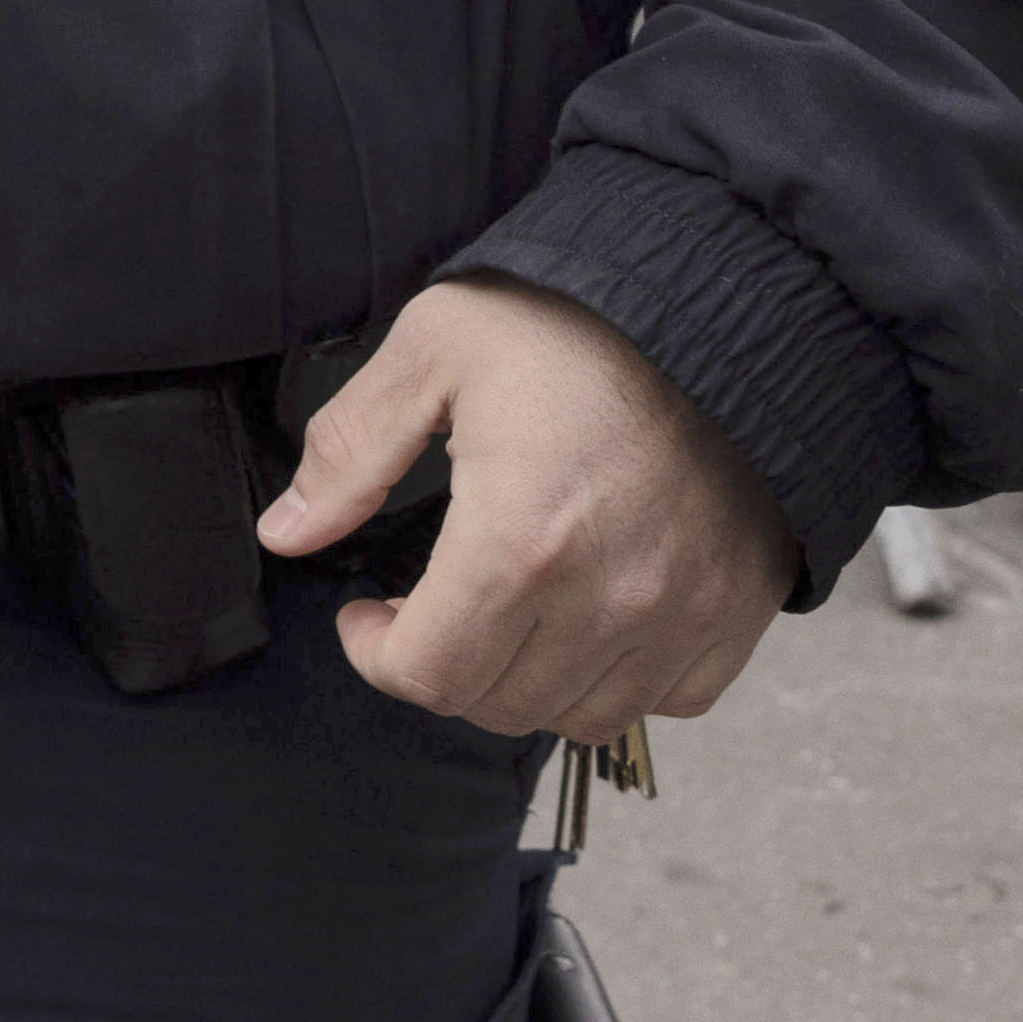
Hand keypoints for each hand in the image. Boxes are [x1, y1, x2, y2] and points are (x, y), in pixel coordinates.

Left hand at [256, 276, 789, 751]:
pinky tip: (589, 618)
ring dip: (522, 679)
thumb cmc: (579, 322)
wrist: (729, 306)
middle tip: (430, 606)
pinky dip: (616, 678)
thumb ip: (351, 448)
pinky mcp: (735, 613)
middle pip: (494, 704)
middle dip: (442, 663)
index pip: (428, 674)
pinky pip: (664, 700)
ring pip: (575, 715)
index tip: (367, 615)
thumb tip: (287, 532)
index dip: (376, 655)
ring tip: (506, 611)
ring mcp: (683, 615)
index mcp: (522, 540)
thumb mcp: (435, 348)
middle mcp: (609, 598)